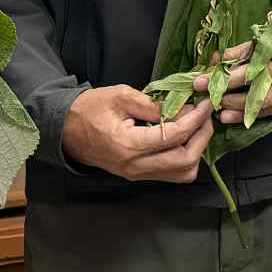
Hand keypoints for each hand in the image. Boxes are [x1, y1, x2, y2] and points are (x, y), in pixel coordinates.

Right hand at [62, 84, 212, 182]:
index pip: (174, 136)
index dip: (196, 119)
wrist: (65, 131)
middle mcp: (135, 166)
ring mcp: (137, 175)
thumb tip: (182, 108)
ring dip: (197, 150)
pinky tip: (185, 138)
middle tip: (206, 115)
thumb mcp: (120, 96)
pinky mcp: (139, 176)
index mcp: (128, 145)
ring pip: (182, 173)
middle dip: (202, 136)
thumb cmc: (90, 110)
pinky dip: (186, 157)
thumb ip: (152, 104)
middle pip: (185, 161)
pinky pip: (172, 174)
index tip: (206, 103)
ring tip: (197, 127)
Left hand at [206, 16, 271, 122]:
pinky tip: (230, 116)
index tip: (217, 61)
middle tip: (203, 84)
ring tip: (215, 103)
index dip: (238, 56)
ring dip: (236, 102)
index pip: (265, 49)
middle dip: (229, 81)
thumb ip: (259, 40)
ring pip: (265, 98)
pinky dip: (248, 114)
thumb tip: (224, 56)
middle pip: (262, 76)